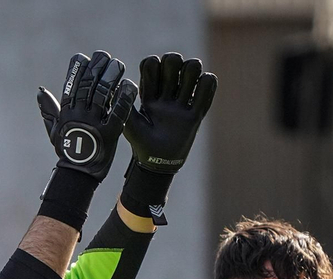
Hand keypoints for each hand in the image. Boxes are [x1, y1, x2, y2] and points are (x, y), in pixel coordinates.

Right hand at [35, 51, 137, 180]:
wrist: (78, 174)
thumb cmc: (66, 151)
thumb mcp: (55, 130)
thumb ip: (49, 110)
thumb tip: (40, 91)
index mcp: (66, 113)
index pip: (70, 86)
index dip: (76, 70)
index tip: (82, 57)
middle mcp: (79, 116)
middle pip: (88, 86)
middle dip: (96, 68)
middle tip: (104, 56)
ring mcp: (94, 124)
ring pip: (102, 95)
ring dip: (110, 77)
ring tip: (118, 64)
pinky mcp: (110, 134)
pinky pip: (118, 113)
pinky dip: (124, 98)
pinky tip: (130, 85)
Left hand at [123, 53, 216, 175]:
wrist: (159, 164)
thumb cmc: (141, 145)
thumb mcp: (129, 126)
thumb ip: (125, 106)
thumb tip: (125, 82)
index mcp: (148, 94)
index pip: (151, 64)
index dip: (152, 64)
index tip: (151, 80)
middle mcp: (165, 94)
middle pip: (173, 60)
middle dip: (173, 62)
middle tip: (170, 80)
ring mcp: (182, 101)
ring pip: (191, 68)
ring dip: (191, 70)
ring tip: (186, 87)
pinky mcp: (196, 111)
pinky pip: (207, 86)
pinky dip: (207, 82)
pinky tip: (199, 90)